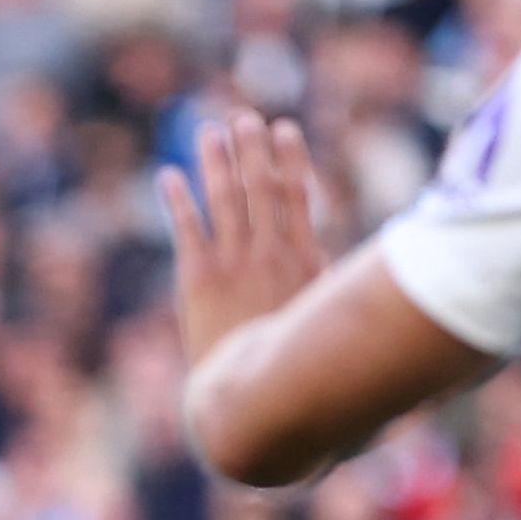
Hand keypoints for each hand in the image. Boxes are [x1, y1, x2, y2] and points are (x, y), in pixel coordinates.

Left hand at [162, 111, 326, 370]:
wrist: (254, 401)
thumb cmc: (298, 375)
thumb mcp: (327, 323)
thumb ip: (334, 290)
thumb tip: (351, 272)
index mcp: (305, 260)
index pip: (297, 194)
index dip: (288, 158)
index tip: (282, 128)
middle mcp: (270, 253)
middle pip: (260, 185)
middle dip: (251, 148)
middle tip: (242, 118)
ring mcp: (235, 262)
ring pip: (225, 197)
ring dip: (216, 161)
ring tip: (208, 131)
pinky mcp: (199, 279)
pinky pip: (187, 228)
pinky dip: (179, 198)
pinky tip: (169, 174)